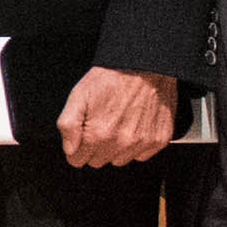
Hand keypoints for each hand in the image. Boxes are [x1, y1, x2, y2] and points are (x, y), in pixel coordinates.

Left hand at [57, 68, 178, 170]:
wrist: (144, 65)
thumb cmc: (112, 77)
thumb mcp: (78, 95)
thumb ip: (68, 125)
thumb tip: (69, 150)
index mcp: (98, 134)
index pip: (77, 160)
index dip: (77, 146)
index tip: (83, 132)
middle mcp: (121, 143)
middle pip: (98, 161)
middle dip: (95, 146)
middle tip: (101, 122)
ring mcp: (142, 143)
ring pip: (119, 160)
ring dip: (116, 147)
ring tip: (119, 121)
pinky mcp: (158, 140)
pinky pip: (141, 155)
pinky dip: (136, 144)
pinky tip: (134, 124)